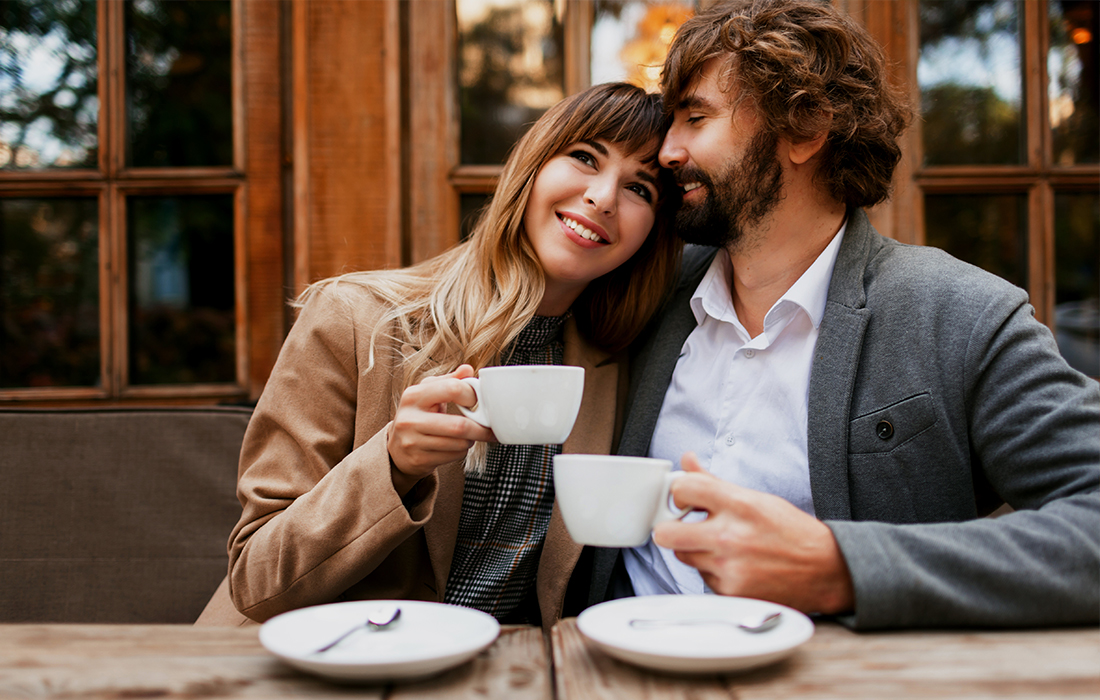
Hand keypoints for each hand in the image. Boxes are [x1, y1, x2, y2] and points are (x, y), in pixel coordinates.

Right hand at [387, 365, 494, 492]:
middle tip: (489, 427)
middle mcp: (410, 418)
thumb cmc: (418, 416)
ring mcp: (412, 441)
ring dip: (471, 440)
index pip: (452, 389)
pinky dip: (461, 452)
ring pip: (459, 443)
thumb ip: (449, 380)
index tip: (477, 401)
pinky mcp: (418, 459)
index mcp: (413, 395)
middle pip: (459, 426)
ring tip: (467, 436)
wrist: (396, 449)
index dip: (471, 395)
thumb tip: (468, 369)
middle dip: (481, 428)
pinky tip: (455, 446)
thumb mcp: (427, 393)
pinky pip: (454, 456)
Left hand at [653, 452, 854, 614]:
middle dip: (670, 528)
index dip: (679, 493)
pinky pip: (702, 578)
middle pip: (665, 534)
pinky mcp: (730, 593)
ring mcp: (729, 568)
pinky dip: (712, 572)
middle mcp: (730, 537)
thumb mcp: (754, 497)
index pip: (683, 489)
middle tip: (682, 526)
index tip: (685, 499)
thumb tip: (687, 461)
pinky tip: (734, 565)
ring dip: (694, 551)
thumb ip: (713, 481)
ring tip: (720, 546)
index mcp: (738, 505)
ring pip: (683, 557)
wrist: (825, 570)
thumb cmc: (790, 531)